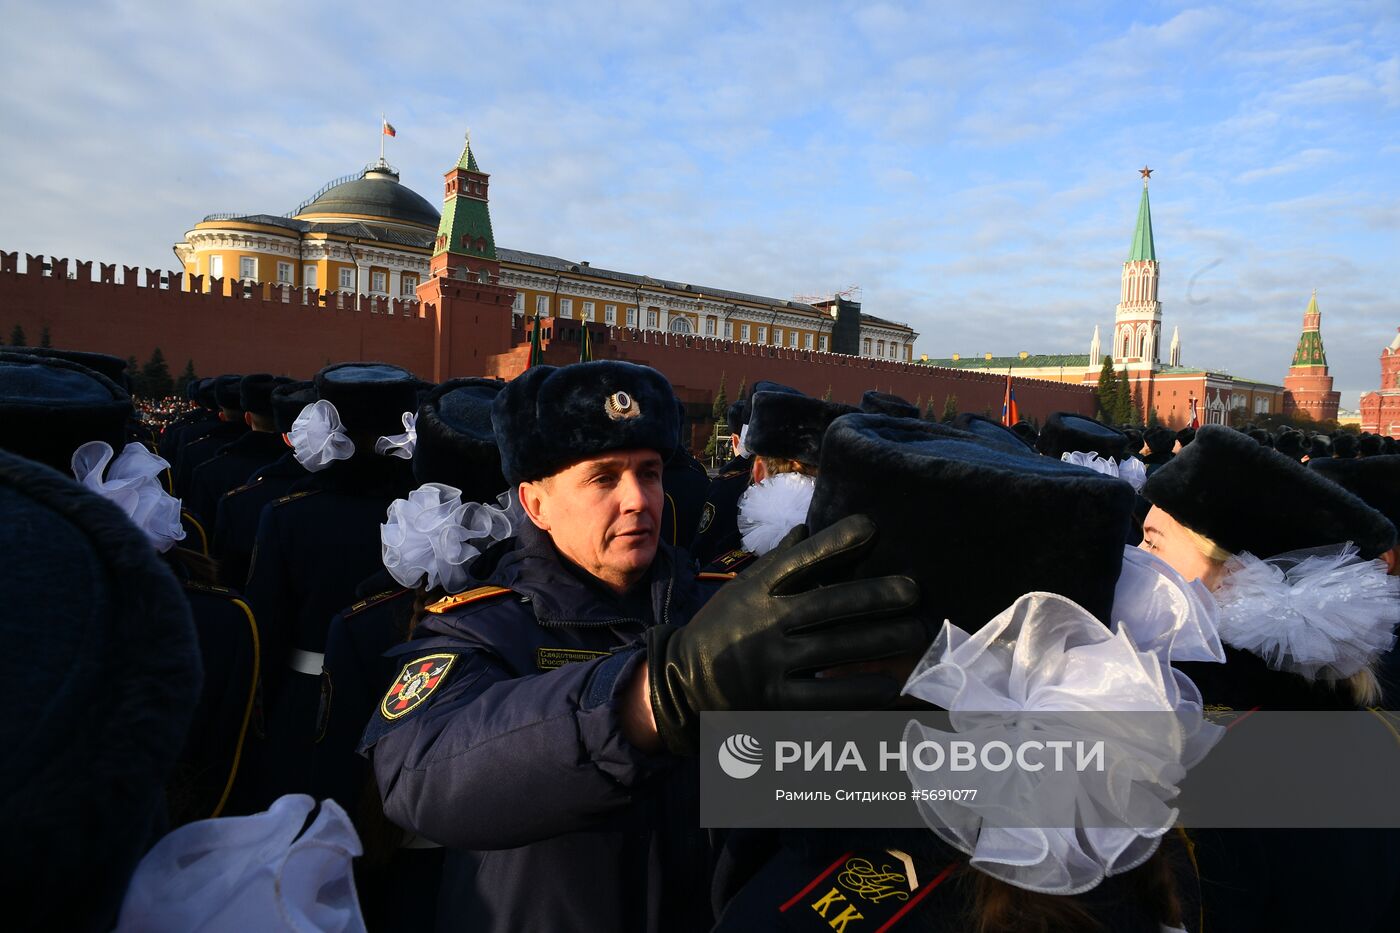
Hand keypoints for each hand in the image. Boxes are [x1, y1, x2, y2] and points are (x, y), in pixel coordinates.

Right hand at [646, 514, 921, 754]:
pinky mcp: (774, 703)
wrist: (680, 684)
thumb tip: (808, 528)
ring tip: (915, 632)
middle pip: (827, 606)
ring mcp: (769, 665)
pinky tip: (889, 688)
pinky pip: (824, 698)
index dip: (834, 542)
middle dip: (875, 596)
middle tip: (914, 591)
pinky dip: (858, 692)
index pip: (798, 561)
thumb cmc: (722, 628)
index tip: (871, 527)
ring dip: (879, 641)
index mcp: (756, 590)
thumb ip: (777, 563)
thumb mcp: (741, 590)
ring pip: (833, 650)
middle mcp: (763, 624)